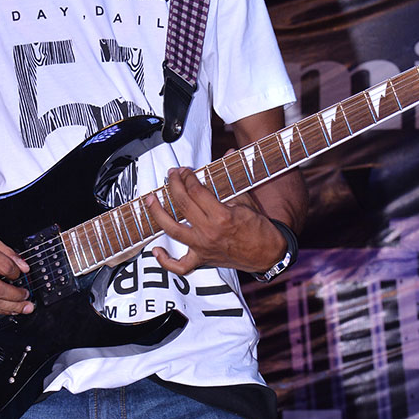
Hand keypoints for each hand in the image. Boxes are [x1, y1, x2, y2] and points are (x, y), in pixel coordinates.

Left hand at [144, 167, 285, 277]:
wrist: (268, 254)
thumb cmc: (259, 228)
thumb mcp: (247, 200)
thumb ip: (232, 178)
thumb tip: (229, 152)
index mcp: (222, 216)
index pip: (196, 191)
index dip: (188, 177)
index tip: (185, 171)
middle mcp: (209, 232)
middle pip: (183, 205)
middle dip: (174, 185)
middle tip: (170, 175)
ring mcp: (203, 247)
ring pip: (172, 230)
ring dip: (158, 213)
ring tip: (151, 200)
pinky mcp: (202, 260)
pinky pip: (179, 266)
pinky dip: (166, 261)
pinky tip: (157, 250)